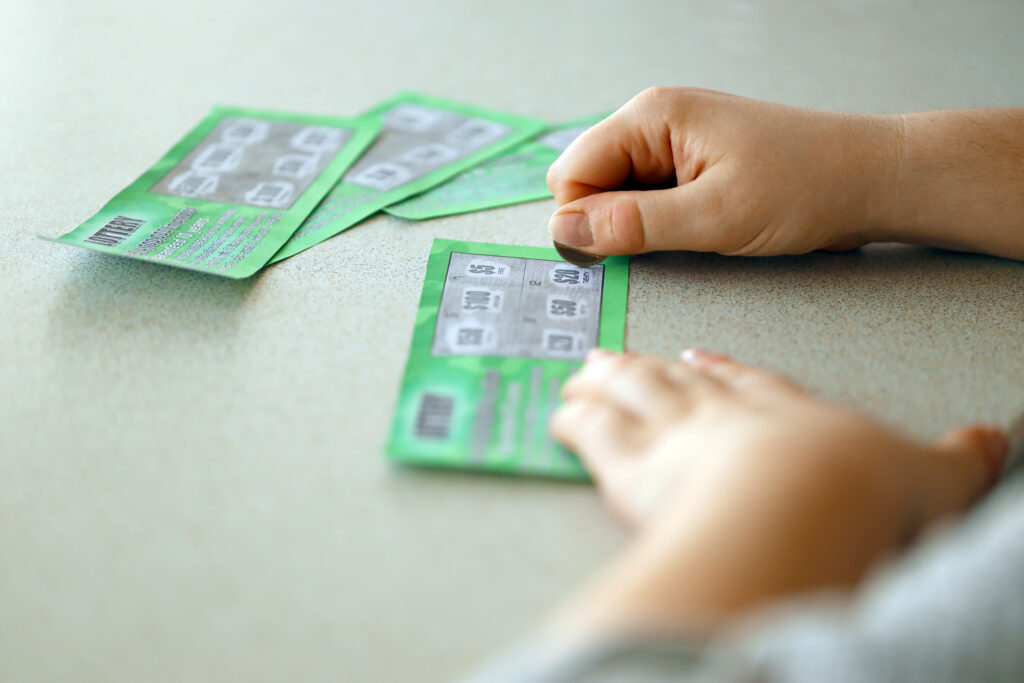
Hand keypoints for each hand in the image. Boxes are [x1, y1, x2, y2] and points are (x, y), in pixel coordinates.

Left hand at [544, 349, 1006, 635]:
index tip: (700, 360)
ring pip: (630, 397)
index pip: (748, 382)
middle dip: (647, 368)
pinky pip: (593, 434)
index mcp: (784, 410)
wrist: (806, 502)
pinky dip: (574, 422)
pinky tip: (559, 415)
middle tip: (618, 355)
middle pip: (677, 382)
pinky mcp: (634, 465)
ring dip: (605, 384)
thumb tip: (993, 441)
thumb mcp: (932, 472)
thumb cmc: (859, 486)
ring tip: (584, 373)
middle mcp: (725, 413)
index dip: (722, 372)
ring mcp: (677, 433)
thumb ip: (958, 455)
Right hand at [546, 87, 891, 256]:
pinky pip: (645, 198)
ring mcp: (672, 143)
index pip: (571, 172)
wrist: (871, 180)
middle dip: (608, 221)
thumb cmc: (808, 184)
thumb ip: (634, 225)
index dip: (581, 219)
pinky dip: (658, 223)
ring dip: (638, 224)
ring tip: (692, 230)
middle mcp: (655, 121)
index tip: (611, 252)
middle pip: (587, 182)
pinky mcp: (689, 165)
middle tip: (663, 241)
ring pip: (615, 194)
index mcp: (652, 116)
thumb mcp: (715, 216)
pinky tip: (697, 227)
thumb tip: (566, 231)